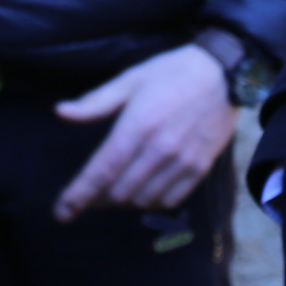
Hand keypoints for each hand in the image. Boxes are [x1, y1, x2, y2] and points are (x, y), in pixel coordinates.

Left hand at [53, 44, 235, 220]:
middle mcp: (159, 149)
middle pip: (118, 192)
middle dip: (98, 198)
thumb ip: (96, 102)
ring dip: (123, 201)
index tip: (62, 213)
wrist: (225, 73)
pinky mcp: (200, 168)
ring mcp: (182, 161)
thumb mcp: (131, 79)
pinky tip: (144, 190)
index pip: (101, 171)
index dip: (78, 195)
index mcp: (137, 125)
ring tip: (115, 190)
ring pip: (142, 199)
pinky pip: (170, 199)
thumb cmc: (172, 72)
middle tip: (89, 193)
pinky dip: (151, 201)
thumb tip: (61, 112)